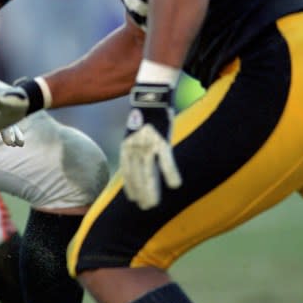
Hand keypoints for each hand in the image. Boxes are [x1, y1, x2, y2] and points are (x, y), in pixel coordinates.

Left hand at [119, 82, 181, 209]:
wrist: (150, 94)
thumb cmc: (146, 113)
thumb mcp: (137, 131)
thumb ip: (138, 146)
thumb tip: (142, 158)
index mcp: (127, 145)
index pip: (127, 171)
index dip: (130, 185)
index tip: (133, 198)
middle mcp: (134, 147)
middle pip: (136, 175)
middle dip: (141, 192)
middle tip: (145, 208)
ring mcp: (147, 144)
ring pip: (148, 172)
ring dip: (151, 189)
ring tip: (154, 204)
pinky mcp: (161, 139)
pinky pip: (166, 160)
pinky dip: (170, 173)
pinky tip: (175, 186)